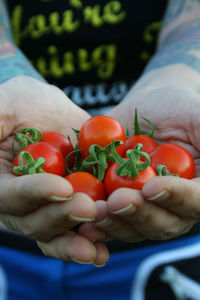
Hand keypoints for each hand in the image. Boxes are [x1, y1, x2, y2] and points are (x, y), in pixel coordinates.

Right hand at [0, 76, 108, 264]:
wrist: (50, 111)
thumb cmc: (19, 104)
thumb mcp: (3, 106)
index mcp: (2, 184)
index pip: (11, 196)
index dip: (35, 193)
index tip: (62, 188)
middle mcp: (23, 203)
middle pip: (36, 222)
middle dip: (63, 216)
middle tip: (88, 208)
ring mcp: (51, 205)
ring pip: (59, 232)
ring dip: (79, 238)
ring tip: (100, 240)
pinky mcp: (77, 202)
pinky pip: (82, 227)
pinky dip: (94, 238)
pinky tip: (104, 250)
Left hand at [79, 65, 199, 242]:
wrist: (147, 108)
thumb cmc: (179, 108)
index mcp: (197, 190)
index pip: (194, 202)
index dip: (176, 197)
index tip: (152, 187)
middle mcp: (172, 207)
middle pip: (163, 223)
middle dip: (140, 214)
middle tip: (118, 201)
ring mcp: (144, 208)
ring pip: (134, 227)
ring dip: (114, 222)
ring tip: (96, 211)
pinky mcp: (117, 203)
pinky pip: (108, 220)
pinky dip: (95, 223)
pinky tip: (81, 222)